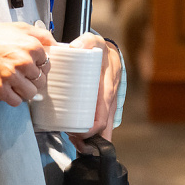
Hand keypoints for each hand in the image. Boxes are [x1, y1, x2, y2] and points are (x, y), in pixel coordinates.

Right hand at [0, 20, 54, 106]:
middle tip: (23, 75)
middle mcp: (24, 62)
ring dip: (25, 90)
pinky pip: (16, 101)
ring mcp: (11, 76)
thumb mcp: (21, 28)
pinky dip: (14, 98)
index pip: (48, 66)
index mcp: (32, 47)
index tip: (33, 67)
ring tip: (16, 83)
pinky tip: (9, 89)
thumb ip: (42, 35)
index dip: (40, 67)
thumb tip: (57, 46)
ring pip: (30, 93)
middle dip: (33, 79)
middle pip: (41, 81)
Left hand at [67, 32, 122, 148]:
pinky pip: (102, 124)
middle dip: (90, 141)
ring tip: (75, 143)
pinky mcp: (105, 107)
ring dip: (91, 141)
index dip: (91, 129)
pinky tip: (80, 138)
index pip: (102, 115)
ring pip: (105, 129)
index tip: (77, 133)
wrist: (110, 52)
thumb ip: (85, 41)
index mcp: (107, 89)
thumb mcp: (93, 42)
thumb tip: (75, 47)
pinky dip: (93, 135)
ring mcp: (109, 105)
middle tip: (73, 141)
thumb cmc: (100, 50)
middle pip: (104, 128)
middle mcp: (110, 100)